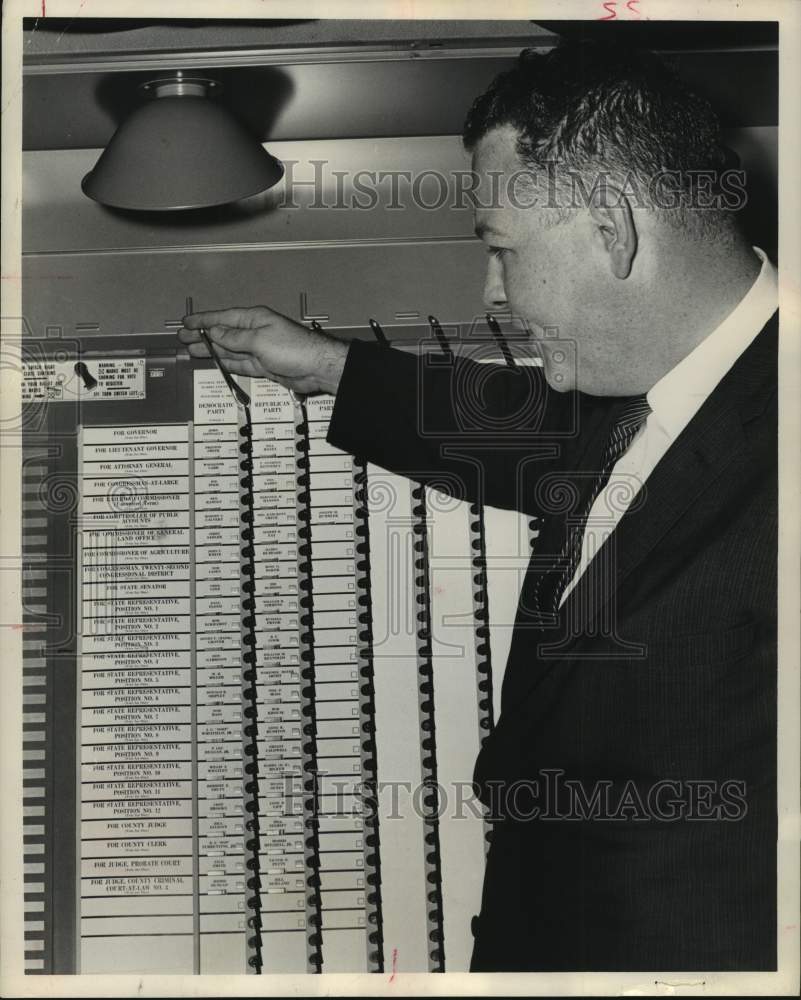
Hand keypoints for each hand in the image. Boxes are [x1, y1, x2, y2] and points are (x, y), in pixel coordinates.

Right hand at [178, 305, 348, 394]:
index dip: (203, 320)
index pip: (222, 318)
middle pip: (222, 333)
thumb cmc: (295, 348)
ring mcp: (258, 349)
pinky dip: (226, 363)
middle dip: (202, 335)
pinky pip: (239, 363)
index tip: (187, 322)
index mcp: (254, 319)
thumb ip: (235, 338)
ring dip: (210, 349)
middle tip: (182, 337)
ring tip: (192, 349)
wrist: (315, 368)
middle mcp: (255, 332)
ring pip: (228, 349)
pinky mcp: (263, 365)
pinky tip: (215, 362)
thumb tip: (216, 333)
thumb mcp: (259, 340)